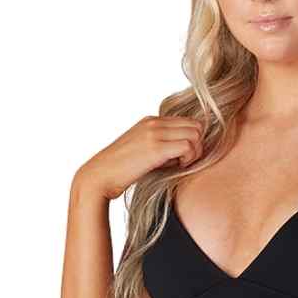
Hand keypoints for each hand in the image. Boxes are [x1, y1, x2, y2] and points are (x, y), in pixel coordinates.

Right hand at [74, 112, 206, 200]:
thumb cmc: (121, 171)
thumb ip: (162, 146)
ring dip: (195, 152)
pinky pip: (188, 146)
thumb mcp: (142, 151)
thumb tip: (185, 153)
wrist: (100, 176)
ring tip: (182, 164)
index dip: (192, 139)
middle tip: (186, 161)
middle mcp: (153, 122)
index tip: (184, 156)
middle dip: (198, 144)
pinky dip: (189, 158)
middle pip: (196, 125)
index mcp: (150, 121)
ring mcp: (154, 133)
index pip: (188, 121)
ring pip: (196, 134)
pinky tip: (179, 167)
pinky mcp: (155, 147)